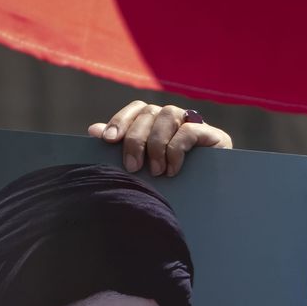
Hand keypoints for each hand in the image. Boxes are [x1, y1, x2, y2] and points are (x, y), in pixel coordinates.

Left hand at [87, 100, 232, 176]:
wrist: (210, 197)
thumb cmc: (171, 181)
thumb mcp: (143, 163)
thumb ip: (122, 145)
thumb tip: (93, 130)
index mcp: (157, 121)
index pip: (137, 109)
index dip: (120, 120)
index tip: (108, 140)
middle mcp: (174, 117)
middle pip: (149, 113)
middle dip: (136, 139)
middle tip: (133, 167)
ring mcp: (194, 123)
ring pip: (168, 115)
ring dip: (156, 144)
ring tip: (156, 171)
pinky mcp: (213, 135)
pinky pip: (188, 131)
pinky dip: (176, 150)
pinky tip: (172, 170)